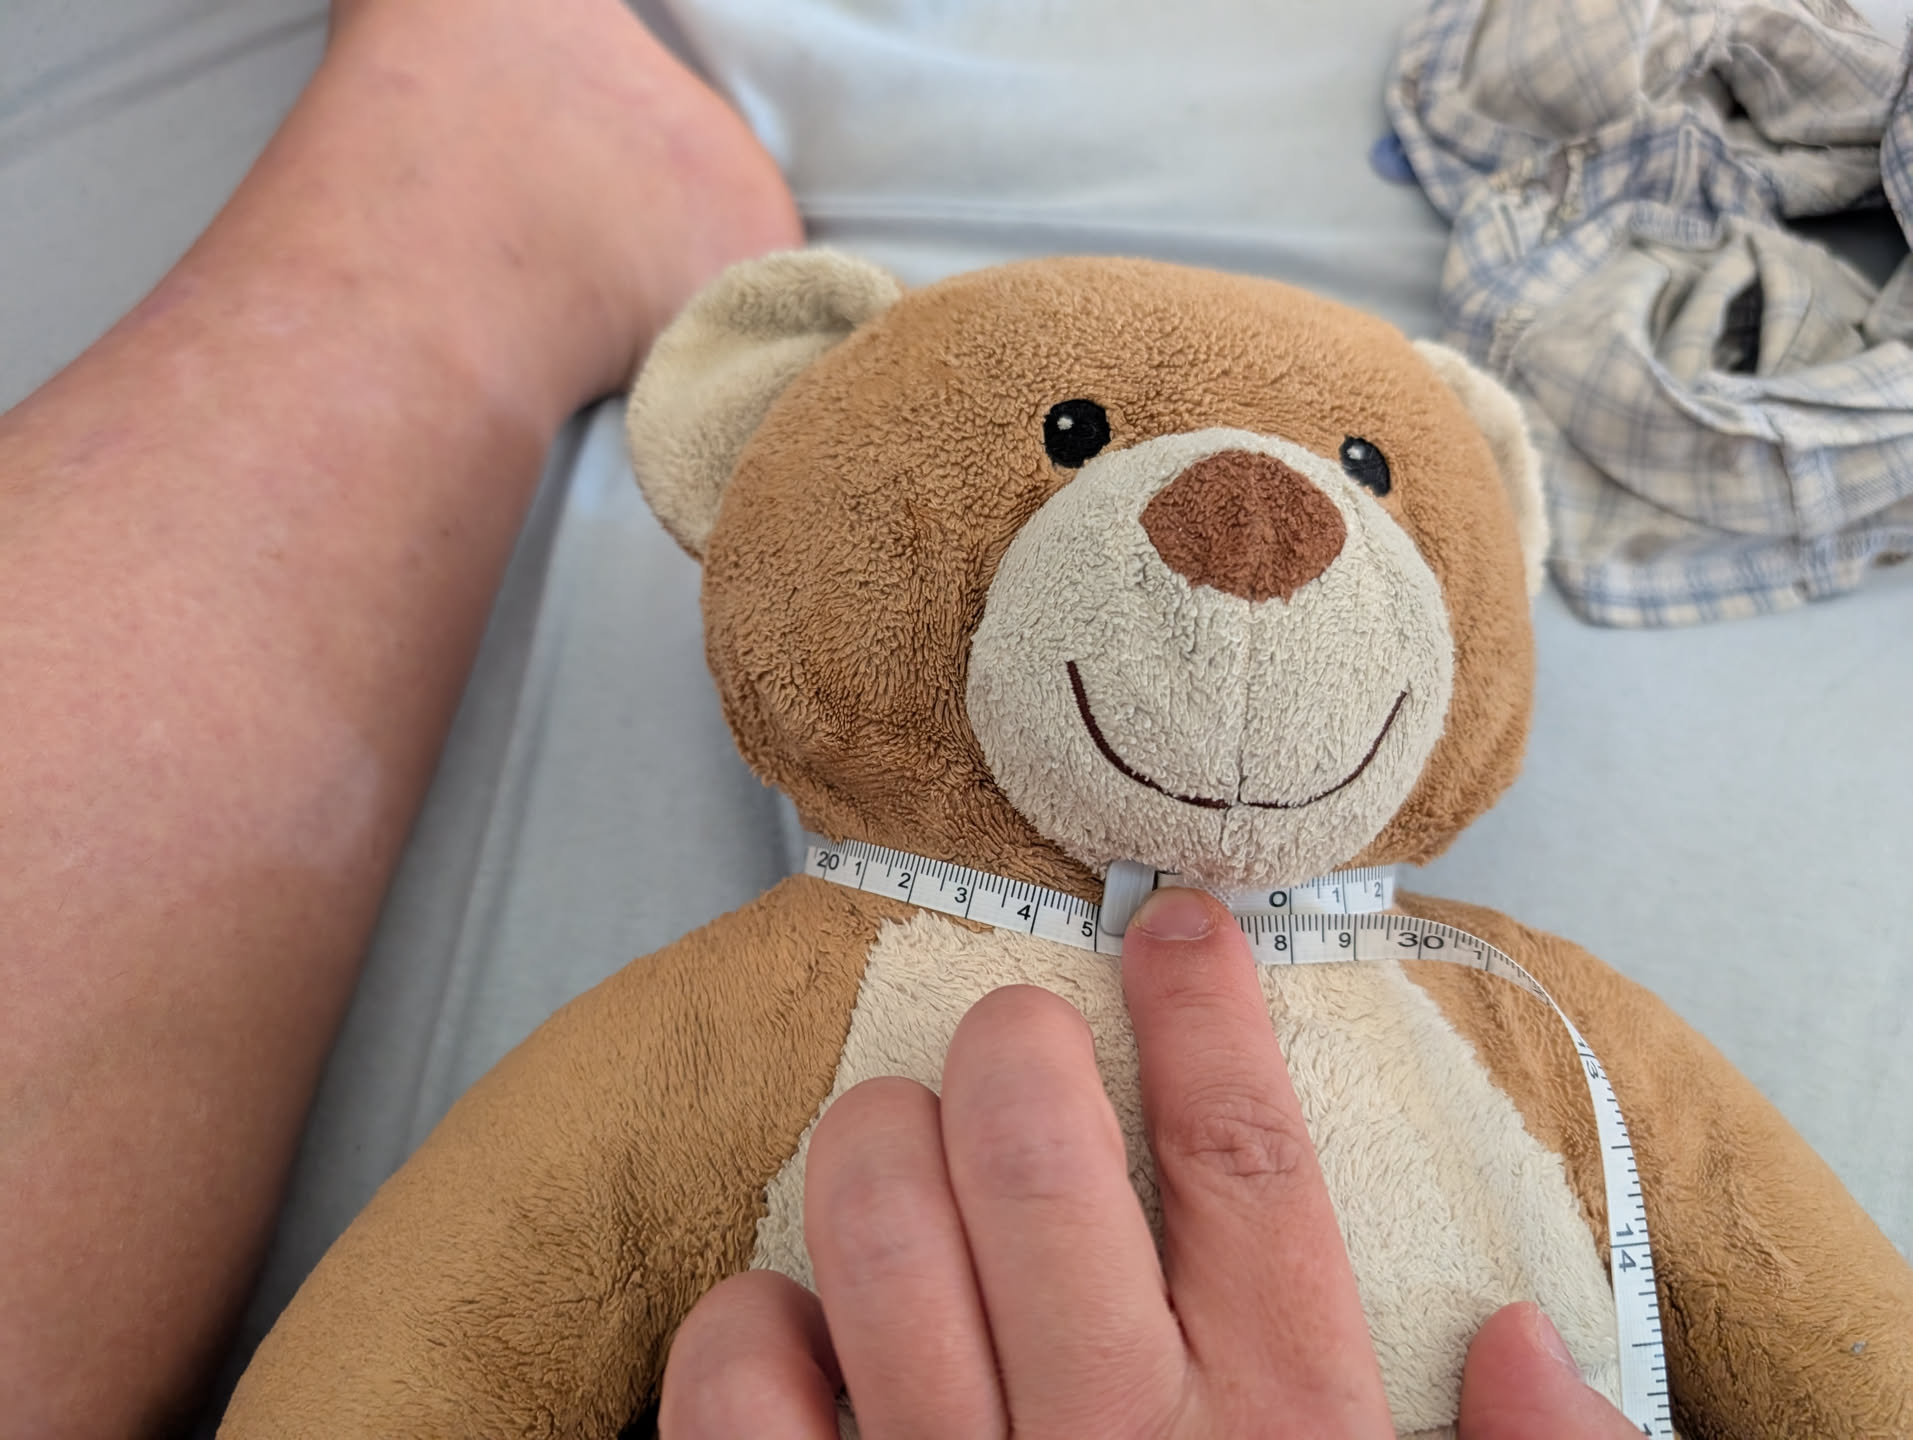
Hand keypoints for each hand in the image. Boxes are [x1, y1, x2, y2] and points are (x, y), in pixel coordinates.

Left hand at [659, 887, 1640, 1437]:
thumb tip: (1516, 1345)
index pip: (1248, 1163)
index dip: (1208, 1013)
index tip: (1177, 928)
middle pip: (1034, 1153)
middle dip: (1012, 1047)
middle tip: (1013, 1042)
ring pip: (876, 1229)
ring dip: (870, 1142)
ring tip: (895, 1146)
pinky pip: (742, 1387)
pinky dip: (746, 1319)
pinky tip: (791, 1324)